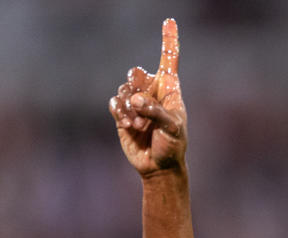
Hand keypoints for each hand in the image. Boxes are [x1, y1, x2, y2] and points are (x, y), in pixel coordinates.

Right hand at [109, 18, 186, 175]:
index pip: (169, 59)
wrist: (158, 166)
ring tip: (140, 126)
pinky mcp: (122, 114)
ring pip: (124, 89)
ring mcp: (135, 102)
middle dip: (138, 89)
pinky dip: (120, 112)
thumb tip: (135, 101)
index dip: (169, 39)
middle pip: (136, 72)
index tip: (170, 20)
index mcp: (170, 89)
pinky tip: (129, 125)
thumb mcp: (173, 128)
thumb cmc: (172, 146)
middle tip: (144, 108)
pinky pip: (115, 102)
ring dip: (130, 109)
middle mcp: (152, 91)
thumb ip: (156, 112)